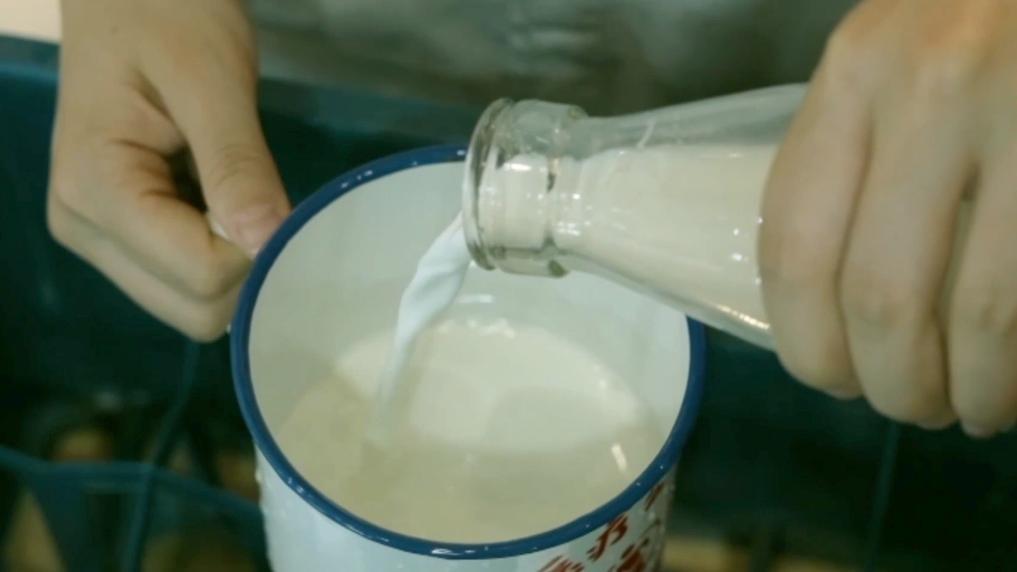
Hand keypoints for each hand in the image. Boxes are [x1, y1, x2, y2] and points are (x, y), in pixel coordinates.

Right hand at [48, 0, 289, 340]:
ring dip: (236, 265)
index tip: (282, 206)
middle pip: (194, 309)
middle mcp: (84, 228)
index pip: (201, 275)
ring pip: (192, 306)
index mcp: (95, 190)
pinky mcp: (120, 236)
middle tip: (266, 203)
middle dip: (247, 270)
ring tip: (241, 197)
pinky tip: (226, 206)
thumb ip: (237, 163)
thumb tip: (268, 243)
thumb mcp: (212, 80)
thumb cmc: (167, 16)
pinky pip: (185, 281)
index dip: (257, 252)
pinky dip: (221, 257)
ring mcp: (98, 237)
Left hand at [761, 0, 1016, 436]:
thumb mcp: (887, 61)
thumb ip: (847, 157)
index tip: (829, 379)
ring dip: (972, 388)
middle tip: (908, 407)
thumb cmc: (972, 10)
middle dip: (892, 382)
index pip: (794, 244)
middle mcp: (929, 93)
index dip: (806, 342)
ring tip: (972, 409)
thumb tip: (828, 303)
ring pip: (980, 313)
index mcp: (853, 76)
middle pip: (879, 296)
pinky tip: (1014, 379)